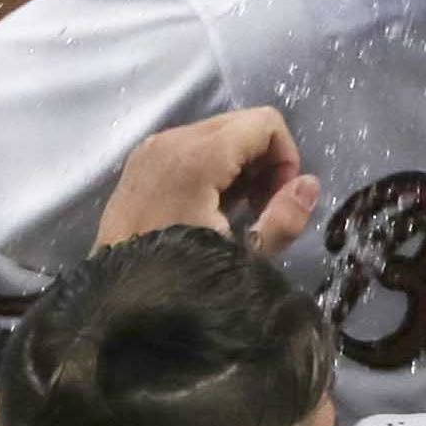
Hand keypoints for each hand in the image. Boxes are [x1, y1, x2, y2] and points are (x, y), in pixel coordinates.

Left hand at [95, 107, 321, 256]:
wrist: (118, 302)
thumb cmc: (183, 278)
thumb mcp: (244, 256)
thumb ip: (284, 218)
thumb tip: (308, 184)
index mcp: (197, 157)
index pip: (264, 123)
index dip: (286, 158)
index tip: (279, 199)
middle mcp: (171, 140)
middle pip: (240, 124)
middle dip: (263, 160)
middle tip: (261, 207)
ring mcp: (150, 150)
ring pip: (216, 134)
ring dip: (239, 165)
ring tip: (237, 210)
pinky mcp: (139, 164)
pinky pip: (190, 146)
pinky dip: (212, 167)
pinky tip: (210, 206)